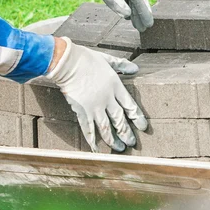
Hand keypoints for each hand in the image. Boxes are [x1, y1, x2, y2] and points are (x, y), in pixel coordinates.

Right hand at [46, 37, 146, 151]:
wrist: (67, 63)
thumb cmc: (87, 59)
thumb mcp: (108, 59)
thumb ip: (122, 65)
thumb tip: (136, 69)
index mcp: (115, 87)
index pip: (130, 106)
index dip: (138, 118)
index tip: (143, 127)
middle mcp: (107, 99)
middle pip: (120, 120)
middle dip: (126, 133)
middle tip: (132, 143)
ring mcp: (94, 107)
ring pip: (106, 128)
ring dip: (113, 140)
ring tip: (119, 148)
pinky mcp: (81, 111)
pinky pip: (87, 129)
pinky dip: (92, 140)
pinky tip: (96, 149)